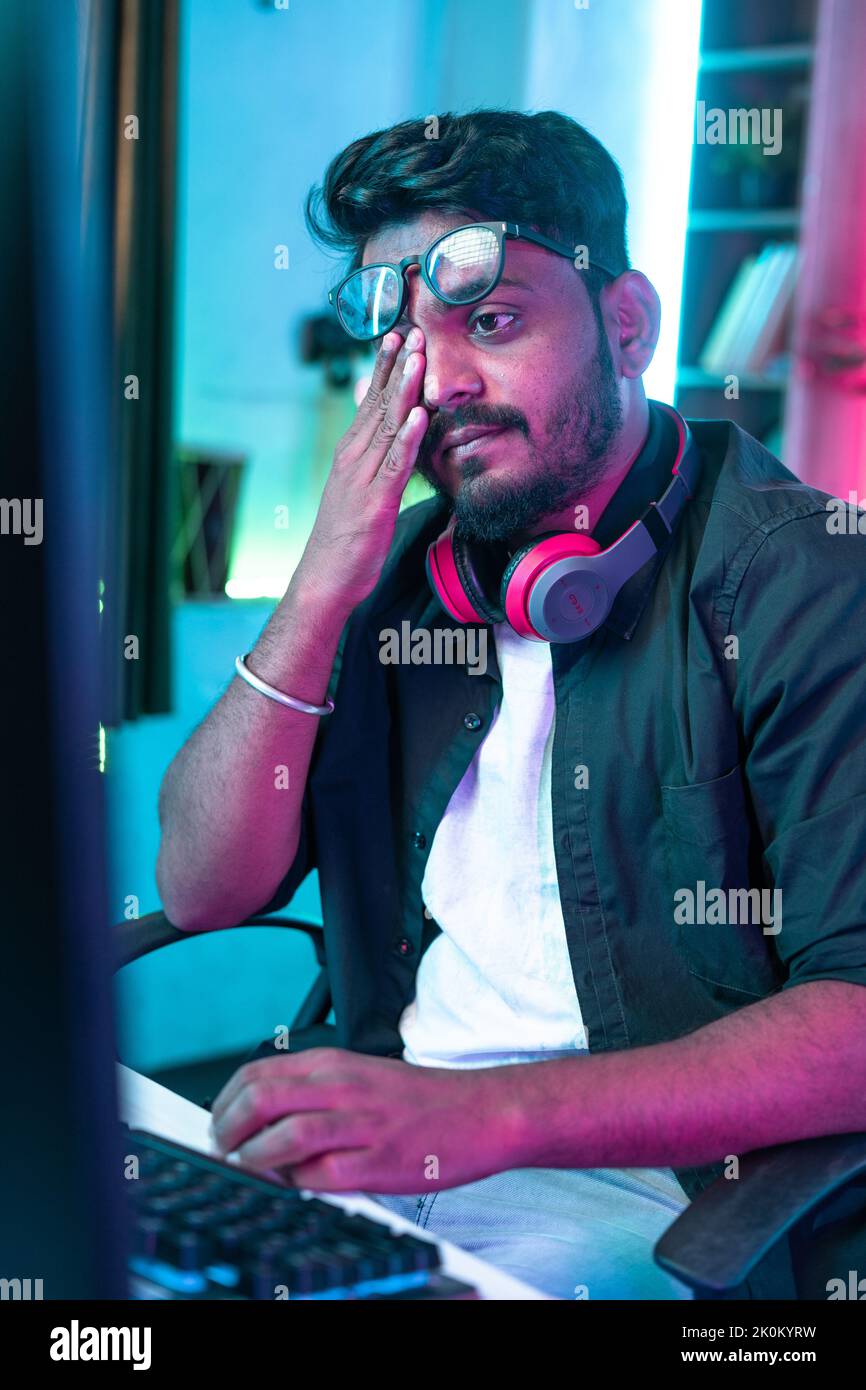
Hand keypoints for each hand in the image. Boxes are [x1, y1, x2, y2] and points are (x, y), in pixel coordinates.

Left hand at [209, 1047, 526, 1192]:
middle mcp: (342, 1088)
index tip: (218, 1124)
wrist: (480, 1112)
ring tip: (250, 1169)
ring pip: (283, 1136)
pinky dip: (296, 1183)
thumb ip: (314, 1091)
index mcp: (334, 1064)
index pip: (255, 1074)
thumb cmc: (419, 1100)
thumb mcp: (360, 1075)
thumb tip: (261, 1119)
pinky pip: (319, 1175)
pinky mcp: (377, 1162)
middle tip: (223, 1149)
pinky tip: (296, 1185)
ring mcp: (360, 1125)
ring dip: (254, 1158)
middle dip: (227, 1130)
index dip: (224, 1103)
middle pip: (260, 1100)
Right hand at [296, 328, 428, 614]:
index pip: (370, 401)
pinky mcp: (375, 503)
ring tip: (418, 356)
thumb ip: (371, 458)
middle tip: (414, 328)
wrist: (323, 581)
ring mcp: (362, 478)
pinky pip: (395, 465)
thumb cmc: (343, 539)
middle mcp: (353, 458)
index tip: (400, 334)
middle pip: (379, 403)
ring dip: (404, 389)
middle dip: (398, 365)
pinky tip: (418, 415)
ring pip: (386, 426)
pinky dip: (407, 438)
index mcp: (350, 453)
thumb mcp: (356, 490)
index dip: (386, 367)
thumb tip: (386, 431)